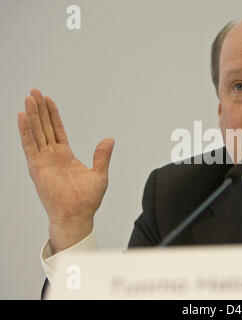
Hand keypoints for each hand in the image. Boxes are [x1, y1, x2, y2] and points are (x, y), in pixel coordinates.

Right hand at [17, 89, 113, 252]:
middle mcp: (52, 156)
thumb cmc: (88, 200)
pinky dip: (26, 130)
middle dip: (40, 109)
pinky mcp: (37, 167)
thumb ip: (102, 155)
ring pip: (36, 132)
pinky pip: (30, 145)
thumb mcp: (99, 174)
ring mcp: (43, 160)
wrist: (78, 215)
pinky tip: (22, 116)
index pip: (57, 130)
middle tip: (34, 91)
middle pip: (44, 127)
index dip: (53, 115)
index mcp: (65, 156)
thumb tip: (109, 139)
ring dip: (32, 115)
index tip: (48, 100)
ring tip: (29, 98)